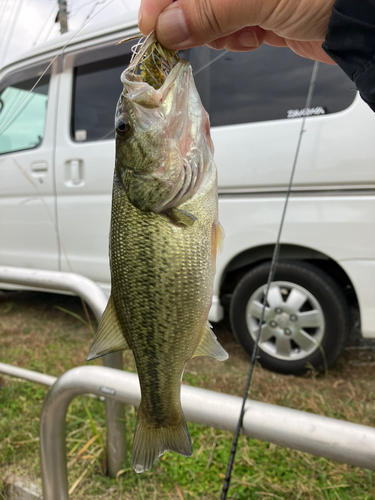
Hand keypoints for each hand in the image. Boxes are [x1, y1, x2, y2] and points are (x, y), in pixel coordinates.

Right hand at [138, 0, 334, 63]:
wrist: (363, 20)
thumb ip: (211, 9)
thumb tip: (169, 25)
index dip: (162, 0)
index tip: (152, 27)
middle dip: (191, 20)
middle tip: (188, 38)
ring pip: (209, 17)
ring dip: (216, 33)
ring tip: (239, 33)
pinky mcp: (261, 13)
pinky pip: (230, 30)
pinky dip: (235, 40)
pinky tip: (251, 37)